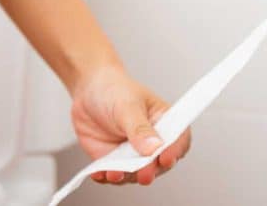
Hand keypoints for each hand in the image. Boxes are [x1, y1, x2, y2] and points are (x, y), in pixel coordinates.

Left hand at [70, 68, 191, 185]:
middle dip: (151, 170)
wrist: (87, 91)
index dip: (175, 151)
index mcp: (164, 122)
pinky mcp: (115, 161)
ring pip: (136, 174)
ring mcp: (133, 154)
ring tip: (114, 173)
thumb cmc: (113, 90)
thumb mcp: (127, 106)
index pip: (178, 139)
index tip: (166, 158)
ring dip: (127, 177)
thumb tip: (154, 147)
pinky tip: (100, 173)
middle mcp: (152, 142)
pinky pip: (115, 175)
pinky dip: (107, 177)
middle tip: (143, 174)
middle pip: (159, 163)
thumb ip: (139, 128)